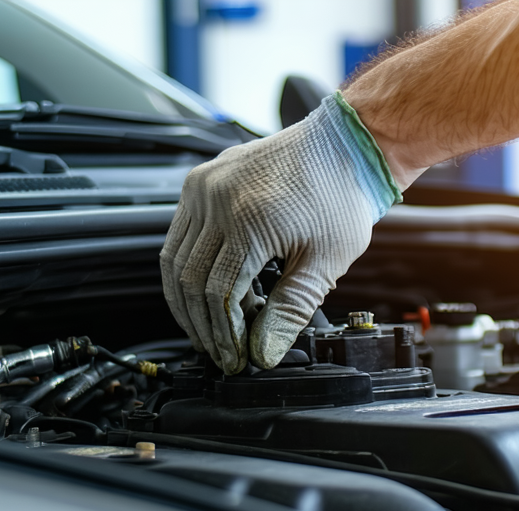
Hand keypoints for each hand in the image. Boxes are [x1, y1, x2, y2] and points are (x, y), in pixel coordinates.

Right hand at [160, 93, 400, 372]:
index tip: (236, 358)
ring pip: (174, 260)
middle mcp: (217, 198)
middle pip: (189, 280)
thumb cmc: (342, 197)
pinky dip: (186, 269)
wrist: (345, 145)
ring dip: (186, 302)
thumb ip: (290, 311)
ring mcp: (204, 185)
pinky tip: (206, 293)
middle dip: (202, 326)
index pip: (219, 294)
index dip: (225, 335)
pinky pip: (178, 235)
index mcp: (248, 220)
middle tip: (220, 352)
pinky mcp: (200, 181)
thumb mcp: (325, 263)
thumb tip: (262, 352)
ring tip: (208, 330)